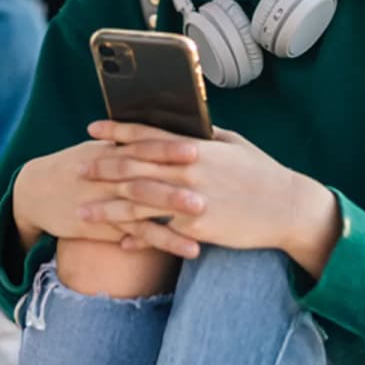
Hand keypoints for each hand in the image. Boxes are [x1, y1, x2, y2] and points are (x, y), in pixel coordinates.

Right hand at [10, 134, 202, 250]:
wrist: (34, 191)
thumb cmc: (73, 168)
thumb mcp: (95, 150)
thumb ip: (127, 145)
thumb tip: (168, 137)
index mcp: (110, 151)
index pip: (142, 144)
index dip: (168, 145)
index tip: (197, 144)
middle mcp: (109, 173)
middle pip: (146, 173)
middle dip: (177, 176)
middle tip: (209, 178)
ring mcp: (106, 199)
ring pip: (143, 204)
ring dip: (174, 209)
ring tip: (204, 213)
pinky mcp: (104, 225)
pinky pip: (139, 234)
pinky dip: (165, 240)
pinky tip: (191, 247)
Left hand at [80, 121, 341, 272]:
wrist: (287, 209)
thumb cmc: (262, 173)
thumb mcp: (233, 144)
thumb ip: (205, 135)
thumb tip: (187, 124)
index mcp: (194, 146)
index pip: (147, 135)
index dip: (117, 130)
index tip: (92, 128)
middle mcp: (187, 170)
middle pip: (133, 166)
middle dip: (101, 166)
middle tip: (76, 168)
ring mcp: (189, 199)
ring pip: (137, 202)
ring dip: (106, 206)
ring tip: (81, 210)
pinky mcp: (195, 228)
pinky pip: (158, 233)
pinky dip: (136, 237)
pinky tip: (116, 241)